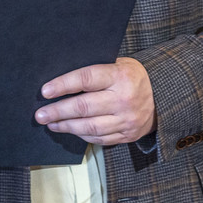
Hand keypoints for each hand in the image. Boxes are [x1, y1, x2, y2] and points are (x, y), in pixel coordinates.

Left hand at [34, 57, 154, 145]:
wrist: (162, 96)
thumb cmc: (131, 76)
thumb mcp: (118, 64)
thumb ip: (95, 71)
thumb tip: (59, 78)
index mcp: (120, 76)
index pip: (86, 79)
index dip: (63, 85)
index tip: (45, 91)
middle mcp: (124, 99)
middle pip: (84, 107)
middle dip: (58, 111)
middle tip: (40, 114)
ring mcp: (127, 119)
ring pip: (90, 127)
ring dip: (66, 126)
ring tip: (51, 123)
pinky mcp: (127, 134)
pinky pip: (99, 138)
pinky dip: (82, 135)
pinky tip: (70, 130)